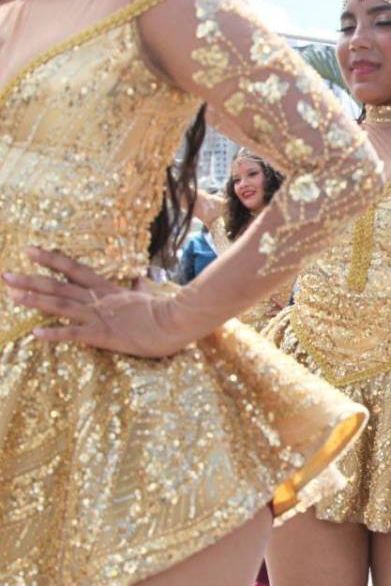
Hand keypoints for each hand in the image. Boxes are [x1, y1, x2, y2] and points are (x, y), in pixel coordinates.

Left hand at [4, 247, 196, 356]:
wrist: (178, 320)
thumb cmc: (168, 309)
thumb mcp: (151, 296)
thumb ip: (140, 288)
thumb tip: (139, 278)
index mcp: (110, 290)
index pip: (75, 270)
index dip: (52, 260)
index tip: (31, 250)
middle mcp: (99, 300)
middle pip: (60, 286)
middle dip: (31, 280)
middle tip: (6, 274)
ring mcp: (100, 316)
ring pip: (61, 306)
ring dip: (35, 301)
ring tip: (12, 295)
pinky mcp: (103, 335)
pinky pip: (75, 334)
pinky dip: (55, 334)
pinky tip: (36, 334)